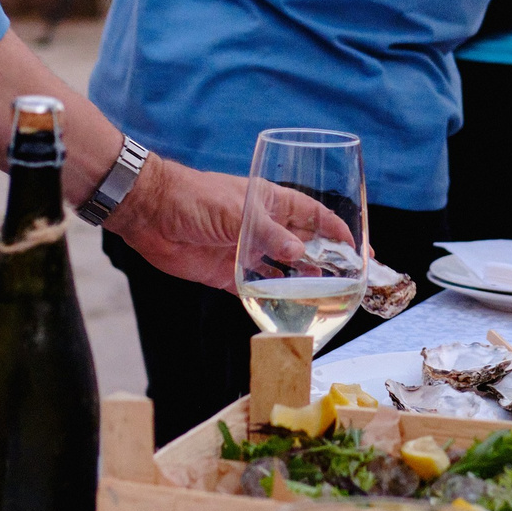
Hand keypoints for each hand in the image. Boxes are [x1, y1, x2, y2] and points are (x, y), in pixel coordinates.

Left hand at [108, 158, 344, 291]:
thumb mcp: (237, 212)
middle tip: (349, 285)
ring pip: (284, 272)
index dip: (340, 233)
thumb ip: (269, 234)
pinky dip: (270, 301)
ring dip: (302, 285)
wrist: (150, 212)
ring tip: (325, 302)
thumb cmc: (196, 198)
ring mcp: (247, 252)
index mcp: (272, 204)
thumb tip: (299, 254)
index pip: (316, 218)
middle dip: (327, 263)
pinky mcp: (228, 274)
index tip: (361, 251)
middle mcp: (265, 229)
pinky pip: (256, 291)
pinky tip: (287, 312)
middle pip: (305, 247)